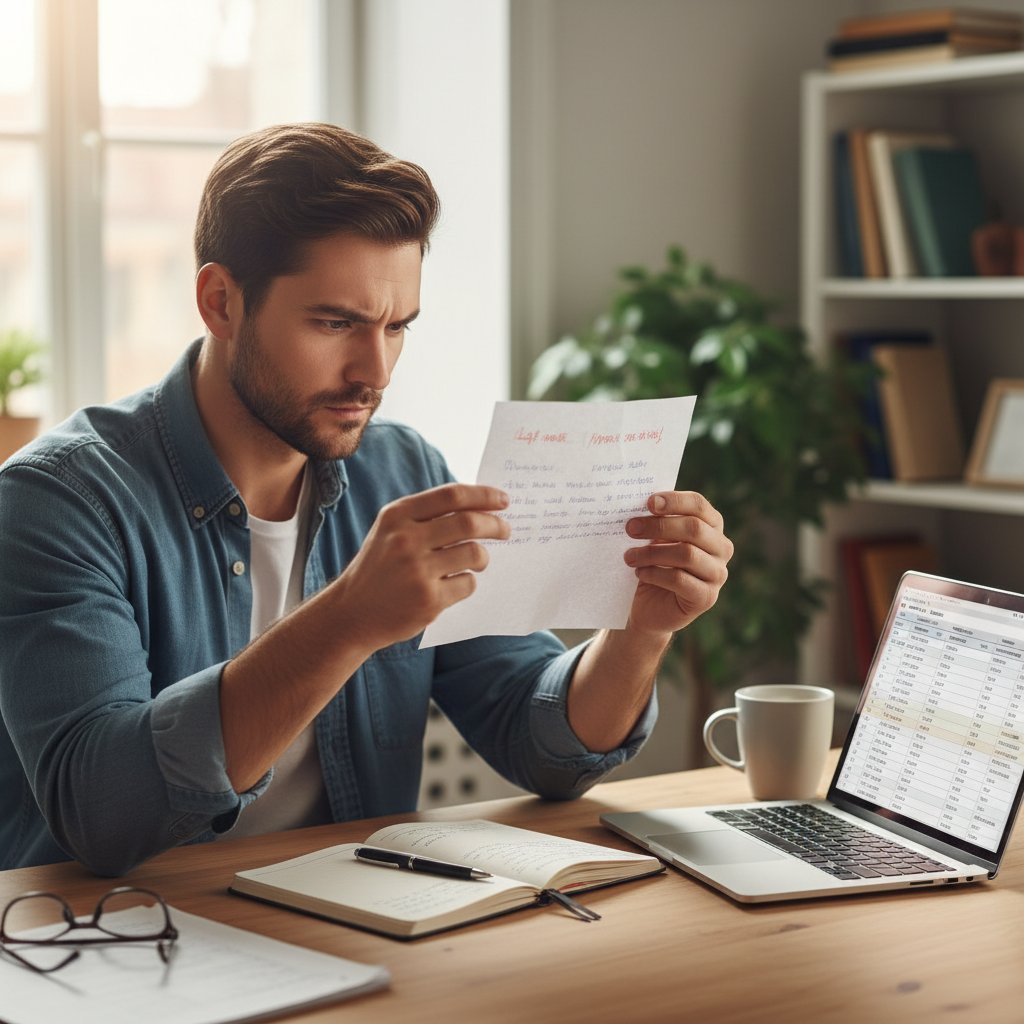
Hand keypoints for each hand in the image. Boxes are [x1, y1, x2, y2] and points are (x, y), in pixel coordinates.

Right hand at [332, 483, 509, 651]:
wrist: (352, 612)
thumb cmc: (380, 567)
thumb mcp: (391, 530)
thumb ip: (427, 515)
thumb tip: (479, 505)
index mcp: (397, 515)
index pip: (452, 495)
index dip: (483, 495)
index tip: (503, 500)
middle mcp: (406, 540)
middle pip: (469, 523)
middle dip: (495, 525)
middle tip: (505, 530)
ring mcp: (417, 571)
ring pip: (474, 554)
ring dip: (483, 557)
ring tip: (478, 561)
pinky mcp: (428, 600)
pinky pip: (467, 584)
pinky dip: (468, 582)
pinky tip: (454, 585)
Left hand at [622, 491, 732, 637]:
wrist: (649, 607)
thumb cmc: (653, 564)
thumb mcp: (654, 539)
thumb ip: (655, 521)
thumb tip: (635, 504)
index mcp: (712, 526)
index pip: (698, 505)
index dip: (674, 501)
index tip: (649, 503)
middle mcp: (721, 548)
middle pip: (694, 528)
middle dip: (658, 526)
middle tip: (630, 528)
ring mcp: (717, 574)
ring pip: (686, 554)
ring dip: (652, 553)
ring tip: (629, 556)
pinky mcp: (706, 597)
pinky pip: (680, 579)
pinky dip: (655, 574)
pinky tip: (640, 573)